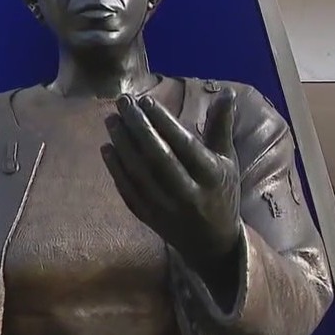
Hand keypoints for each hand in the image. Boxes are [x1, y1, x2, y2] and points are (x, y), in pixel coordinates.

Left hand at [101, 90, 241, 266]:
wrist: (212, 242)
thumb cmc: (220, 191)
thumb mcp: (227, 159)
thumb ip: (221, 126)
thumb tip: (226, 91)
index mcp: (211, 175)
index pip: (183, 144)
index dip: (163, 121)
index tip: (145, 100)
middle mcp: (188, 192)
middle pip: (158, 156)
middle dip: (138, 126)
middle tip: (123, 102)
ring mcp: (166, 208)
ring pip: (139, 173)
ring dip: (122, 144)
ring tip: (111, 119)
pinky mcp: (149, 218)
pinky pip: (128, 192)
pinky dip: (116, 170)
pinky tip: (107, 148)